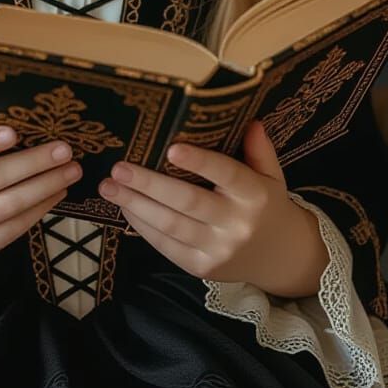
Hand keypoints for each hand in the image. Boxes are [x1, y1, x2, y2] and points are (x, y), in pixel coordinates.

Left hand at [97, 119, 328, 297]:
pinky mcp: (201, 268)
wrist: (279, 258)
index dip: (199, 162)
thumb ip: (260, 149)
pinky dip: (142, 226)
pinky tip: (125, 207)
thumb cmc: (267, 206)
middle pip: (188, 201)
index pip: (227, 174)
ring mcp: (218, 249)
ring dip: (136, 205)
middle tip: (118, 168)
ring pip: (171, 225)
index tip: (170, 147)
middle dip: (149, 184)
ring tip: (109, 187)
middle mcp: (237, 224)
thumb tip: (250, 120)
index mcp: (256, 196)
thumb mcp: (272, 176)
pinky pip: (166, 246)